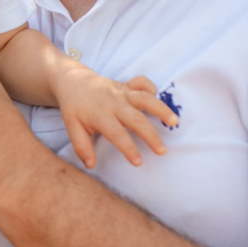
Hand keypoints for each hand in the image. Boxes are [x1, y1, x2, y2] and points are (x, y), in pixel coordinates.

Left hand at [53, 68, 177, 168]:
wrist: (72, 81)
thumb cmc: (74, 107)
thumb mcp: (72, 127)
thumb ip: (81, 146)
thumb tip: (90, 165)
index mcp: (100, 115)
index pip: (117, 134)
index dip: (128, 149)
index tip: (139, 162)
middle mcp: (113, 102)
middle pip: (136, 119)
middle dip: (151, 135)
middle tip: (162, 151)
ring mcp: (121, 92)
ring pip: (144, 99)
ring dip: (161, 109)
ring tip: (175, 121)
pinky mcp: (126, 85)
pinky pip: (141, 82)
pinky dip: (151, 88)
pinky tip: (158, 99)